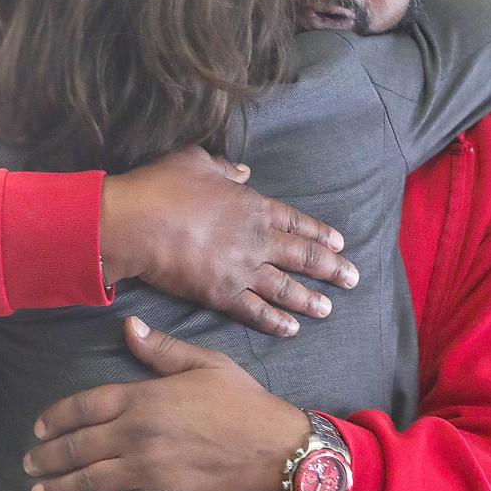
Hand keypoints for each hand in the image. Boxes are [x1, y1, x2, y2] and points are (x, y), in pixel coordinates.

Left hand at [24, 317, 309, 490]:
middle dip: (48, 457)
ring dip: (57, 490)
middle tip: (30, 463)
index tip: (39, 428)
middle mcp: (137, 435)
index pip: (85, 406)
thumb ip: (161, 350)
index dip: (56, 418)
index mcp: (144, 398)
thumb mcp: (206, 364)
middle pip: (78, 446)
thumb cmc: (244, 404)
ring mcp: (147, 471)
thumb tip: (127, 326)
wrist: (277, 450)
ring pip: (88, 483)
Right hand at [99, 146, 357, 337]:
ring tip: (328, 309)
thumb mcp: (197, 161)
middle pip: (303, 256)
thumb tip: (242, 172)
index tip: (339, 242)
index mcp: (252, 207)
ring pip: (286, 288)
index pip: (296, 221)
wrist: (138, 222)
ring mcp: (242, 269)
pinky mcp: (222, 294)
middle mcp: (256, 239)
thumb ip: (224, 168)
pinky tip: (291, 329)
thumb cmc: (163, 186)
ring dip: (310, 299)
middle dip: (331, 268)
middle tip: (353, 278)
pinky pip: (256, 312)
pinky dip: (275, 321)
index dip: (319, 232)